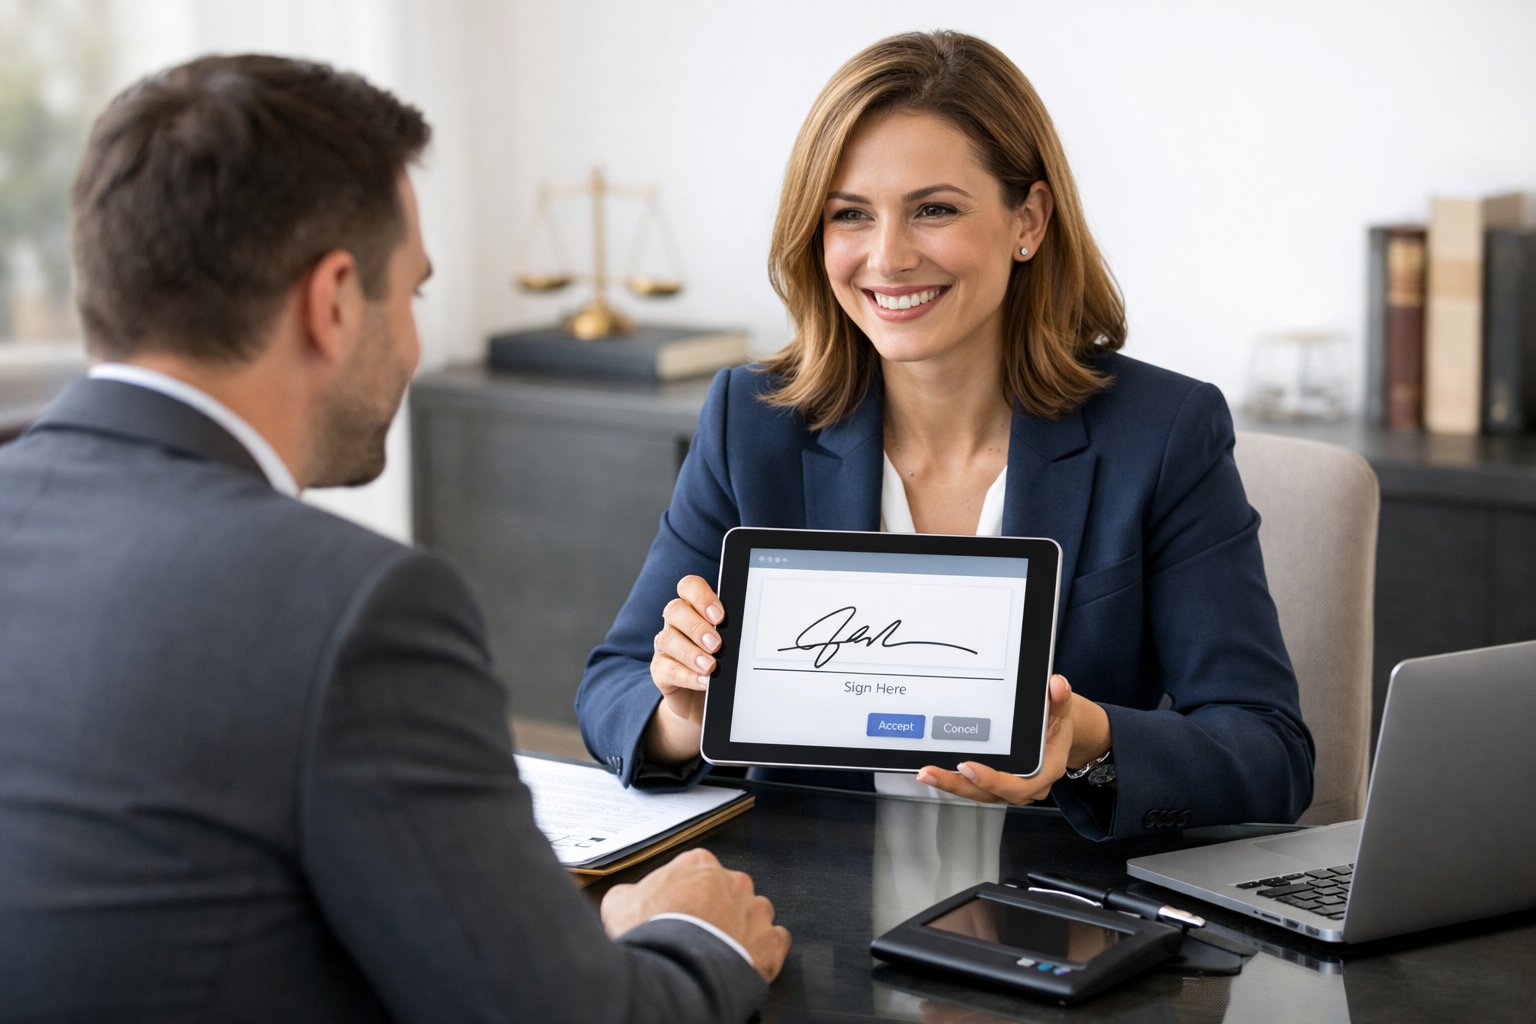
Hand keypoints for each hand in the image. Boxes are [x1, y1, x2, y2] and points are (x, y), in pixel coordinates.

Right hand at [601, 847, 791, 983]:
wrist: (677, 969)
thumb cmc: (653, 934)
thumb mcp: (619, 903)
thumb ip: (629, 892)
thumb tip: (627, 897)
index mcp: (699, 864)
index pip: (697, 870)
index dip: (686, 892)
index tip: (679, 908)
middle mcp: (733, 881)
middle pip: (728, 890)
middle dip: (716, 908)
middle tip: (698, 931)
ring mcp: (755, 910)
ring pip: (755, 912)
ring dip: (742, 927)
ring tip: (722, 947)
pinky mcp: (771, 941)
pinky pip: (776, 939)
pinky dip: (765, 948)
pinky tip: (747, 957)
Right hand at [643, 576, 724, 762]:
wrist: (712, 699)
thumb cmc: (725, 664)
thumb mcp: (733, 646)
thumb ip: (734, 633)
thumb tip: (750, 630)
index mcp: (695, 607)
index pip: (690, 587)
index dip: (701, 597)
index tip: (719, 616)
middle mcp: (677, 623)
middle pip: (675, 610)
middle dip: (696, 626)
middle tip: (717, 644)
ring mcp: (666, 646)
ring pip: (667, 639)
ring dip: (691, 652)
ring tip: (711, 666)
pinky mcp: (660, 671)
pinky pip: (665, 668)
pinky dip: (686, 675)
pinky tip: (704, 681)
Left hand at [915, 675, 1109, 804]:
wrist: (1058, 730)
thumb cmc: (1057, 722)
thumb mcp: (1062, 708)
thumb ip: (1059, 698)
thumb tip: (1057, 685)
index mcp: (1045, 771)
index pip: (1018, 786)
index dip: (992, 780)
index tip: (968, 767)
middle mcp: (1026, 785)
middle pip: (990, 794)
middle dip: (958, 785)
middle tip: (931, 772)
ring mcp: (1008, 786)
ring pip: (978, 793)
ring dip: (950, 784)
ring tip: (925, 773)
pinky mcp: (994, 783)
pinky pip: (973, 786)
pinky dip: (953, 779)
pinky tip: (933, 770)